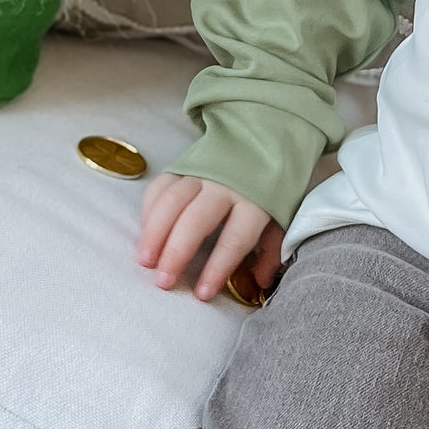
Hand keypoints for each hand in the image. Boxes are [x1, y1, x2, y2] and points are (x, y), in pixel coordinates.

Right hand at [136, 173, 280, 301]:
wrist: (268, 136)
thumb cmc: (273, 187)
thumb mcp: (284, 216)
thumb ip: (272, 250)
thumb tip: (260, 282)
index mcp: (256, 201)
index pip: (235, 238)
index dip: (218, 267)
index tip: (201, 293)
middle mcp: (226, 185)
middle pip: (196, 220)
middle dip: (177, 252)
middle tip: (163, 281)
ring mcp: (201, 173)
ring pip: (171, 202)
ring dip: (154, 233)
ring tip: (144, 261)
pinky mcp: (183, 165)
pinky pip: (161, 186)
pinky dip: (149, 211)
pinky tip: (145, 234)